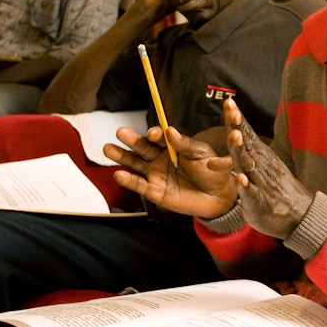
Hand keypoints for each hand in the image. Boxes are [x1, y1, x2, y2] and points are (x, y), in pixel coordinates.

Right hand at [103, 125, 237, 218]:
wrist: (218, 196)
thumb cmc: (211, 172)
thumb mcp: (201, 153)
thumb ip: (185, 144)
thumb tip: (169, 130)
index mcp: (171, 146)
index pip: (158, 137)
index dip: (155, 134)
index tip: (153, 133)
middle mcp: (159, 159)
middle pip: (141, 147)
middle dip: (131, 140)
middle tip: (120, 132)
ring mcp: (155, 174)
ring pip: (135, 164)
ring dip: (122, 157)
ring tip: (108, 149)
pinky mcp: (154, 192)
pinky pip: (139, 185)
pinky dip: (129, 181)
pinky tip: (119, 174)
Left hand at [220, 99, 312, 238]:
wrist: (301, 216)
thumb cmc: (274, 192)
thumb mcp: (256, 173)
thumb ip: (236, 164)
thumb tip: (210, 162)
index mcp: (260, 158)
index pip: (247, 135)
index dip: (237, 120)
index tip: (229, 102)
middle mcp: (261, 166)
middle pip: (248, 145)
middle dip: (238, 128)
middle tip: (232, 112)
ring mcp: (263, 184)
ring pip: (250, 165)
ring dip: (241, 151)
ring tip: (234, 137)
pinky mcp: (261, 203)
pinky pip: (253, 194)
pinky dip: (247, 187)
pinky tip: (241, 179)